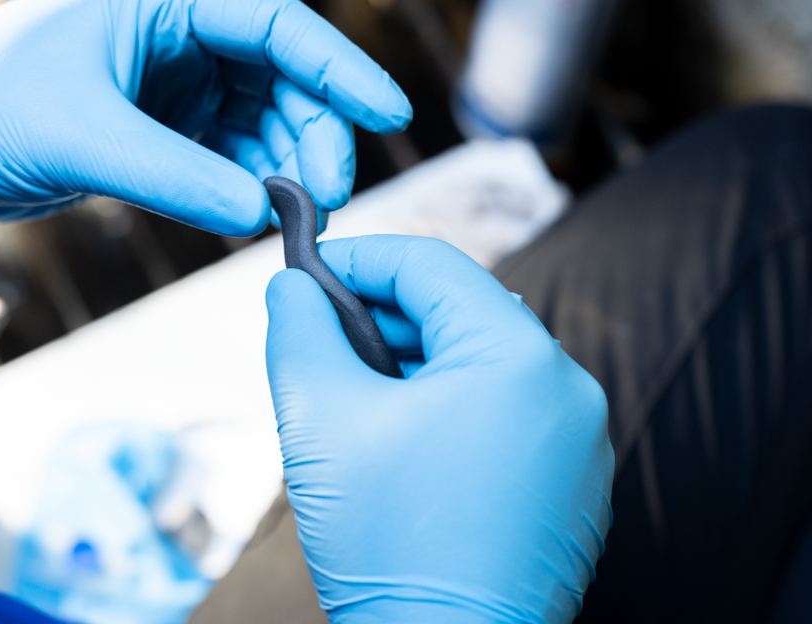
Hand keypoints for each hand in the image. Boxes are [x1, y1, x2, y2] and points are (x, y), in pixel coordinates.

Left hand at [0, 0, 410, 238]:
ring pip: (267, 118)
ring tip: (301, 214)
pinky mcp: (169, 125)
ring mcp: (177, 79)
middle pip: (285, 76)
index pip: (276, 23)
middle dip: (317, 134)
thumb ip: (178, 175)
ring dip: (291, 166)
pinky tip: (264, 212)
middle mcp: (178, 30)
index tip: (388, 115)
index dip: (340, 68)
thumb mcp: (84, 135)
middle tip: (327, 196)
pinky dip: (256, 183)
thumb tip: (261, 214)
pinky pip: (236, 152)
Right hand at [265, 235, 613, 623]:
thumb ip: (299, 328)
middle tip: (320, 338)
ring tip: (353, 393)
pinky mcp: (570, 485)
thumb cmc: (387, 544)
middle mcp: (568, 390)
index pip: (430, 266)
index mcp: (519, 357)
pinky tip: (398, 439)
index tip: (309, 274)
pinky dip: (448, 407)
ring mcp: (578, 443)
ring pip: (480, 365)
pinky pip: (504, 414)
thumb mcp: (320, 415)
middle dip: (380, 317)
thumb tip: (294, 286)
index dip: (359, 259)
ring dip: (412, 363)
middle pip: (459, 313)